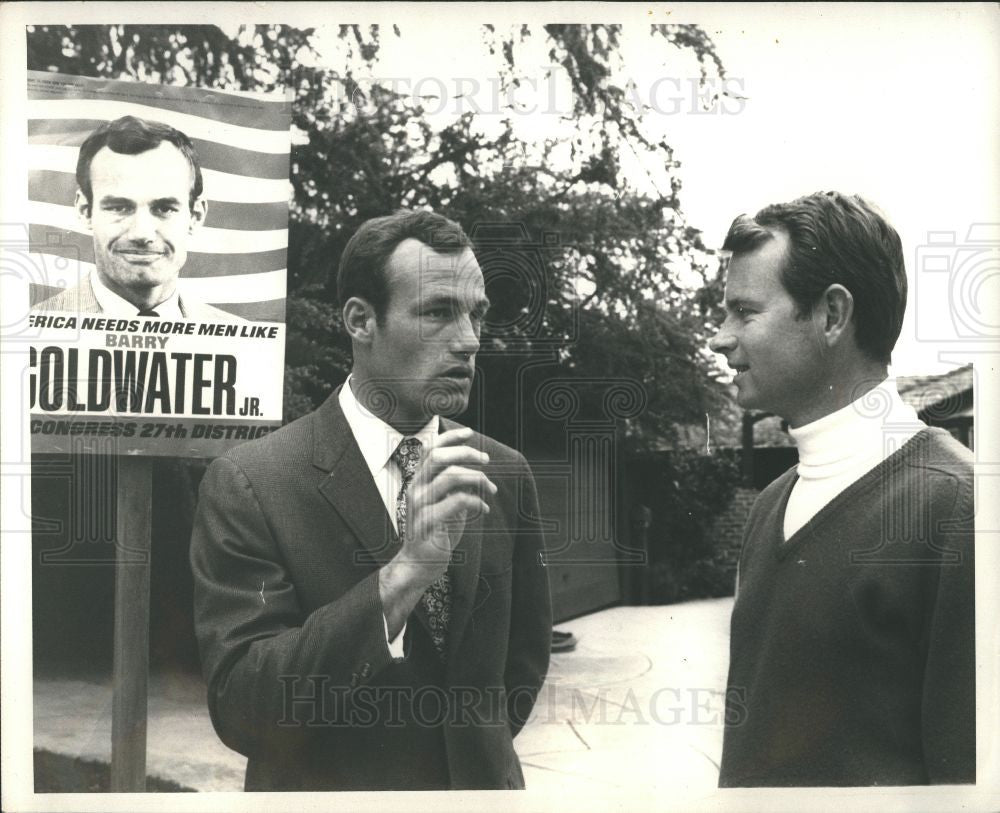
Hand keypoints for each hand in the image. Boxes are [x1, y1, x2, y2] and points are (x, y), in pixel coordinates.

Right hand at [400, 426, 495, 578]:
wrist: (419, 565)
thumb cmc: (436, 532)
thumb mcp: (447, 503)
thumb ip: (456, 487)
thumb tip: (477, 473)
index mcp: (419, 481)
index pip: (430, 449)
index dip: (449, 437)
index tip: (469, 432)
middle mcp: (416, 489)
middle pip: (437, 457)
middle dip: (465, 453)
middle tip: (486, 459)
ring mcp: (420, 505)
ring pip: (450, 477)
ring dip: (477, 479)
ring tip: (491, 489)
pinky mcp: (428, 522)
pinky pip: (457, 502)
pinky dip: (476, 501)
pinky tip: (485, 508)